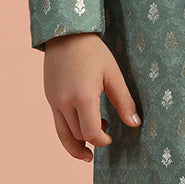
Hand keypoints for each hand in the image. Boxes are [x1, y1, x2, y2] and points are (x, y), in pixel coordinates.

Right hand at [42, 33, 140, 160]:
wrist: (66, 34)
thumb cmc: (93, 52)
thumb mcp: (113, 75)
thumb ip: (124, 101)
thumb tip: (135, 123)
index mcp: (82, 97)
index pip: (90, 133)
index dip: (102, 140)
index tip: (111, 137)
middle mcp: (64, 102)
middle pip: (77, 135)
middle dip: (92, 139)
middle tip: (106, 130)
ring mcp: (54, 101)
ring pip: (63, 134)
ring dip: (76, 144)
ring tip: (88, 150)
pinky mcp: (49, 97)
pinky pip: (57, 123)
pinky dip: (68, 131)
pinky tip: (80, 126)